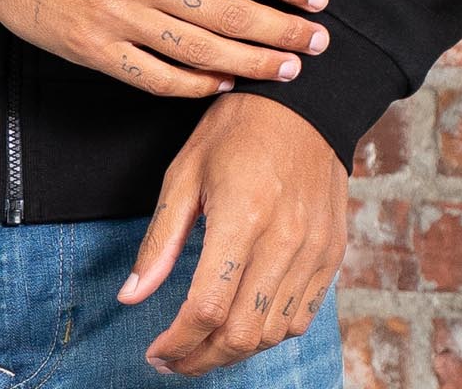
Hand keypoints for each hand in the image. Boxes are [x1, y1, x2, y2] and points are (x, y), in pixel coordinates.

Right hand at [0, 0, 330, 97]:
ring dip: (251, 62)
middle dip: (281, 29)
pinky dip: (193, 84)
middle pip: (228, 11)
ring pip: (200, 49)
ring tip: (286, 71)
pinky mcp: (93, 49)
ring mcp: (117, 16)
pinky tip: (221, 84)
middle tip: (318, 43)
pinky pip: (154, 76)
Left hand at [119, 91, 347, 376]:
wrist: (303, 102)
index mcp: (242, 216)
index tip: (156, 352)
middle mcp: (284, 241)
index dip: (178, 343)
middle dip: (202, 359)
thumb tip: (130, 296)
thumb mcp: (185, 172)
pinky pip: (301, 317)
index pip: (208, 308)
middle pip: (242, 334)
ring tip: (204, 343)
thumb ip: (161, 240)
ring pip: (273, 334)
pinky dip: (270, 331)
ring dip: (235, 350)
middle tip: (174, 359)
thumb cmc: (235, 130)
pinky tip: (244, 320)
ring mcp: (313, 251)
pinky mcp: (331, 254)